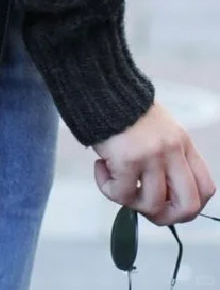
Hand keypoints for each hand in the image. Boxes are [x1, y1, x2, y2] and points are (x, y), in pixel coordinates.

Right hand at [93, 102, 215, 225]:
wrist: (101, 89)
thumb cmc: (125, 109)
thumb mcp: (159, 129)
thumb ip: (166, 157)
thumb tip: (160, 194)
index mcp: (182, 143)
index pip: (205, 188)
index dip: (189, 206)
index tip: (169, 205)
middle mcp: (172, 150)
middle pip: (187, 205)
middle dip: (165, 217)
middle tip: (143, 208)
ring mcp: (151, 155)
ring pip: (152, 204)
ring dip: (130, 201)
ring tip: (115, 181)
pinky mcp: (127, 159)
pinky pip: (121, 194)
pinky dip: (107, 188)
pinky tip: (100, 168)